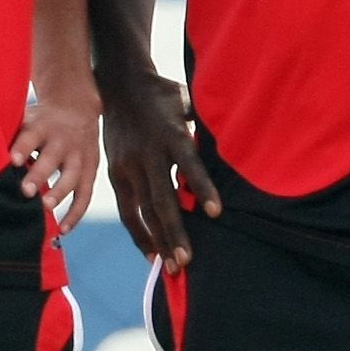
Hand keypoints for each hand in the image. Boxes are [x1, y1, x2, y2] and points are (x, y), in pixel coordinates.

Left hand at [10, 87, 101, 233]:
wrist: (78, 107)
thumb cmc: (41, 121)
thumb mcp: (26, 119)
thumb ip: (9, 137)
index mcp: (42, 127)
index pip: (30, 137)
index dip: (22, 148)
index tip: (12, 161)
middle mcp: (62, 141)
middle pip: (51, 158)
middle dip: (39, 175)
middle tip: (26, 191)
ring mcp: (78, 156)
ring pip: (71, 177)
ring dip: (59, 193)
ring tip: (45, 208)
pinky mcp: (90, 169)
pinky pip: (84, 194)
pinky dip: (76, 213)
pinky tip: (64, 229)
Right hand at [100, 71, 221, 272]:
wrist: (119, 82)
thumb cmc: (163, 94)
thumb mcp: (187, 101)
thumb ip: (204, 126)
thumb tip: (234, 144)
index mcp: (170, 133)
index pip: (189, 163)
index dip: (202, 187)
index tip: (216, 212)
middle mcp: (147, 152)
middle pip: (161, 198)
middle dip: (174, 231)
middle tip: (187, 261)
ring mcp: (128, 164)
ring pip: (142, 210)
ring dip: (157, 240)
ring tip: (171, 267)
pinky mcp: (115, 172)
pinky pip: (127, 209)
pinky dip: (138, 233)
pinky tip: (151, 253)